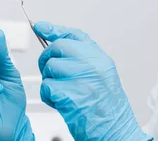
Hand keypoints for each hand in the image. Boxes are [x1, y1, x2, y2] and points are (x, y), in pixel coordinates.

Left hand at [34, 22, 151, 140]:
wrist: (116, 132)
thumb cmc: (107, 110)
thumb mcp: (102, 78)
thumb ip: (83, 61)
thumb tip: (59, 47)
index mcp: (101, 59)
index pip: (75, 35)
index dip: (55, 29)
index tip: (41, 26)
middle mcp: (93, 65)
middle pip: (59, 47)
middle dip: (47, 58)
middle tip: (50, 73)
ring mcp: (83, 78)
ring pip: (51, 66)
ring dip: (49, 81)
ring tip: (61, 93)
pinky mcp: (71, 94)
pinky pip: (47, 86)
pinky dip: (48, 96)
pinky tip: (60, 103)